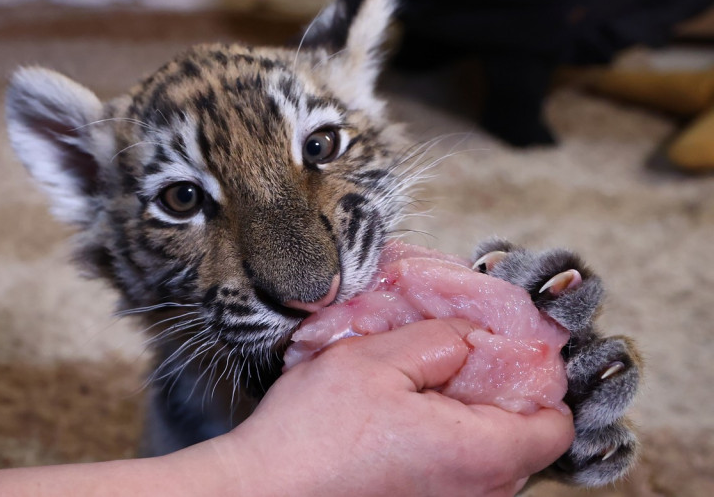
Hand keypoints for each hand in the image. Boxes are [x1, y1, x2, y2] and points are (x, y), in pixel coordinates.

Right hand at [216, 318, 574, 496]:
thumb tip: (476, 336)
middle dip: (497, 394)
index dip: (538, 380)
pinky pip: (461, 472)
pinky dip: (446, 440)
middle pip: (525, 439)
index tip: (505, 353)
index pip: (556, 426)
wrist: (263, 489)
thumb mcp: (376, 358)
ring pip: (492, 456)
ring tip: (417, 389)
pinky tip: (401, 419)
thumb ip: (441, 339)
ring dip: (467, 416)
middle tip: (449, 362)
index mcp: (478, 455)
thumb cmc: (313, 433)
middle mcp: (477, 494)